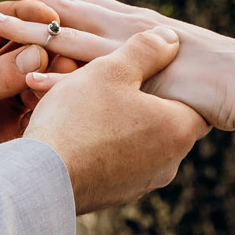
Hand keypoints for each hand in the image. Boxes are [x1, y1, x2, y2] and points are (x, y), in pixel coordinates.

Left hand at [0, 0, 65, 214]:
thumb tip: (36, 52)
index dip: (23, 15)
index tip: (49, 14)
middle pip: (24, 47)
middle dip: (45, 44)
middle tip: (66, 46)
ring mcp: (2, 103)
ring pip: (38, 77)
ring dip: (55, 72)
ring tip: (70, 73)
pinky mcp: (15, 133)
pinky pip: (42, 111)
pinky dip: (55, 103)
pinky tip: (65, 100)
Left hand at [0, 0, 234, 131]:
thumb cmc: (220, 81)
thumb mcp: (177, 67)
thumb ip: (156, 66)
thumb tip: (147, 73)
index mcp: (134, 27)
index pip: (86, 0)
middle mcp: (124, 29)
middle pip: (64, 5)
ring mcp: (124, 53)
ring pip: (62, 36)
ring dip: (24, 28)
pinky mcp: (130, 79)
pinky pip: (80, 80)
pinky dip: (52, 79)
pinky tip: (23, 76)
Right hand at [21, 26, 210, 211]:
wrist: (40, 179)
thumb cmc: (78, 120)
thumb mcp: (112, 70)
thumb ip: (146, 50)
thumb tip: (171, 39)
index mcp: (178, 130)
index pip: (195, 100)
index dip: (174, 79)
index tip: (151, 67)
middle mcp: (169, 163)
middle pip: (163, 119)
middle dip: (139, 98)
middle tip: (111, 80)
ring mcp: (141, 183)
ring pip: (137, 140)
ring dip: (117, 121)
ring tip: (85, 101)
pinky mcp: (115, 195)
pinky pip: (115, 160)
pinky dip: (102, 144)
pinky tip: (75, 130)